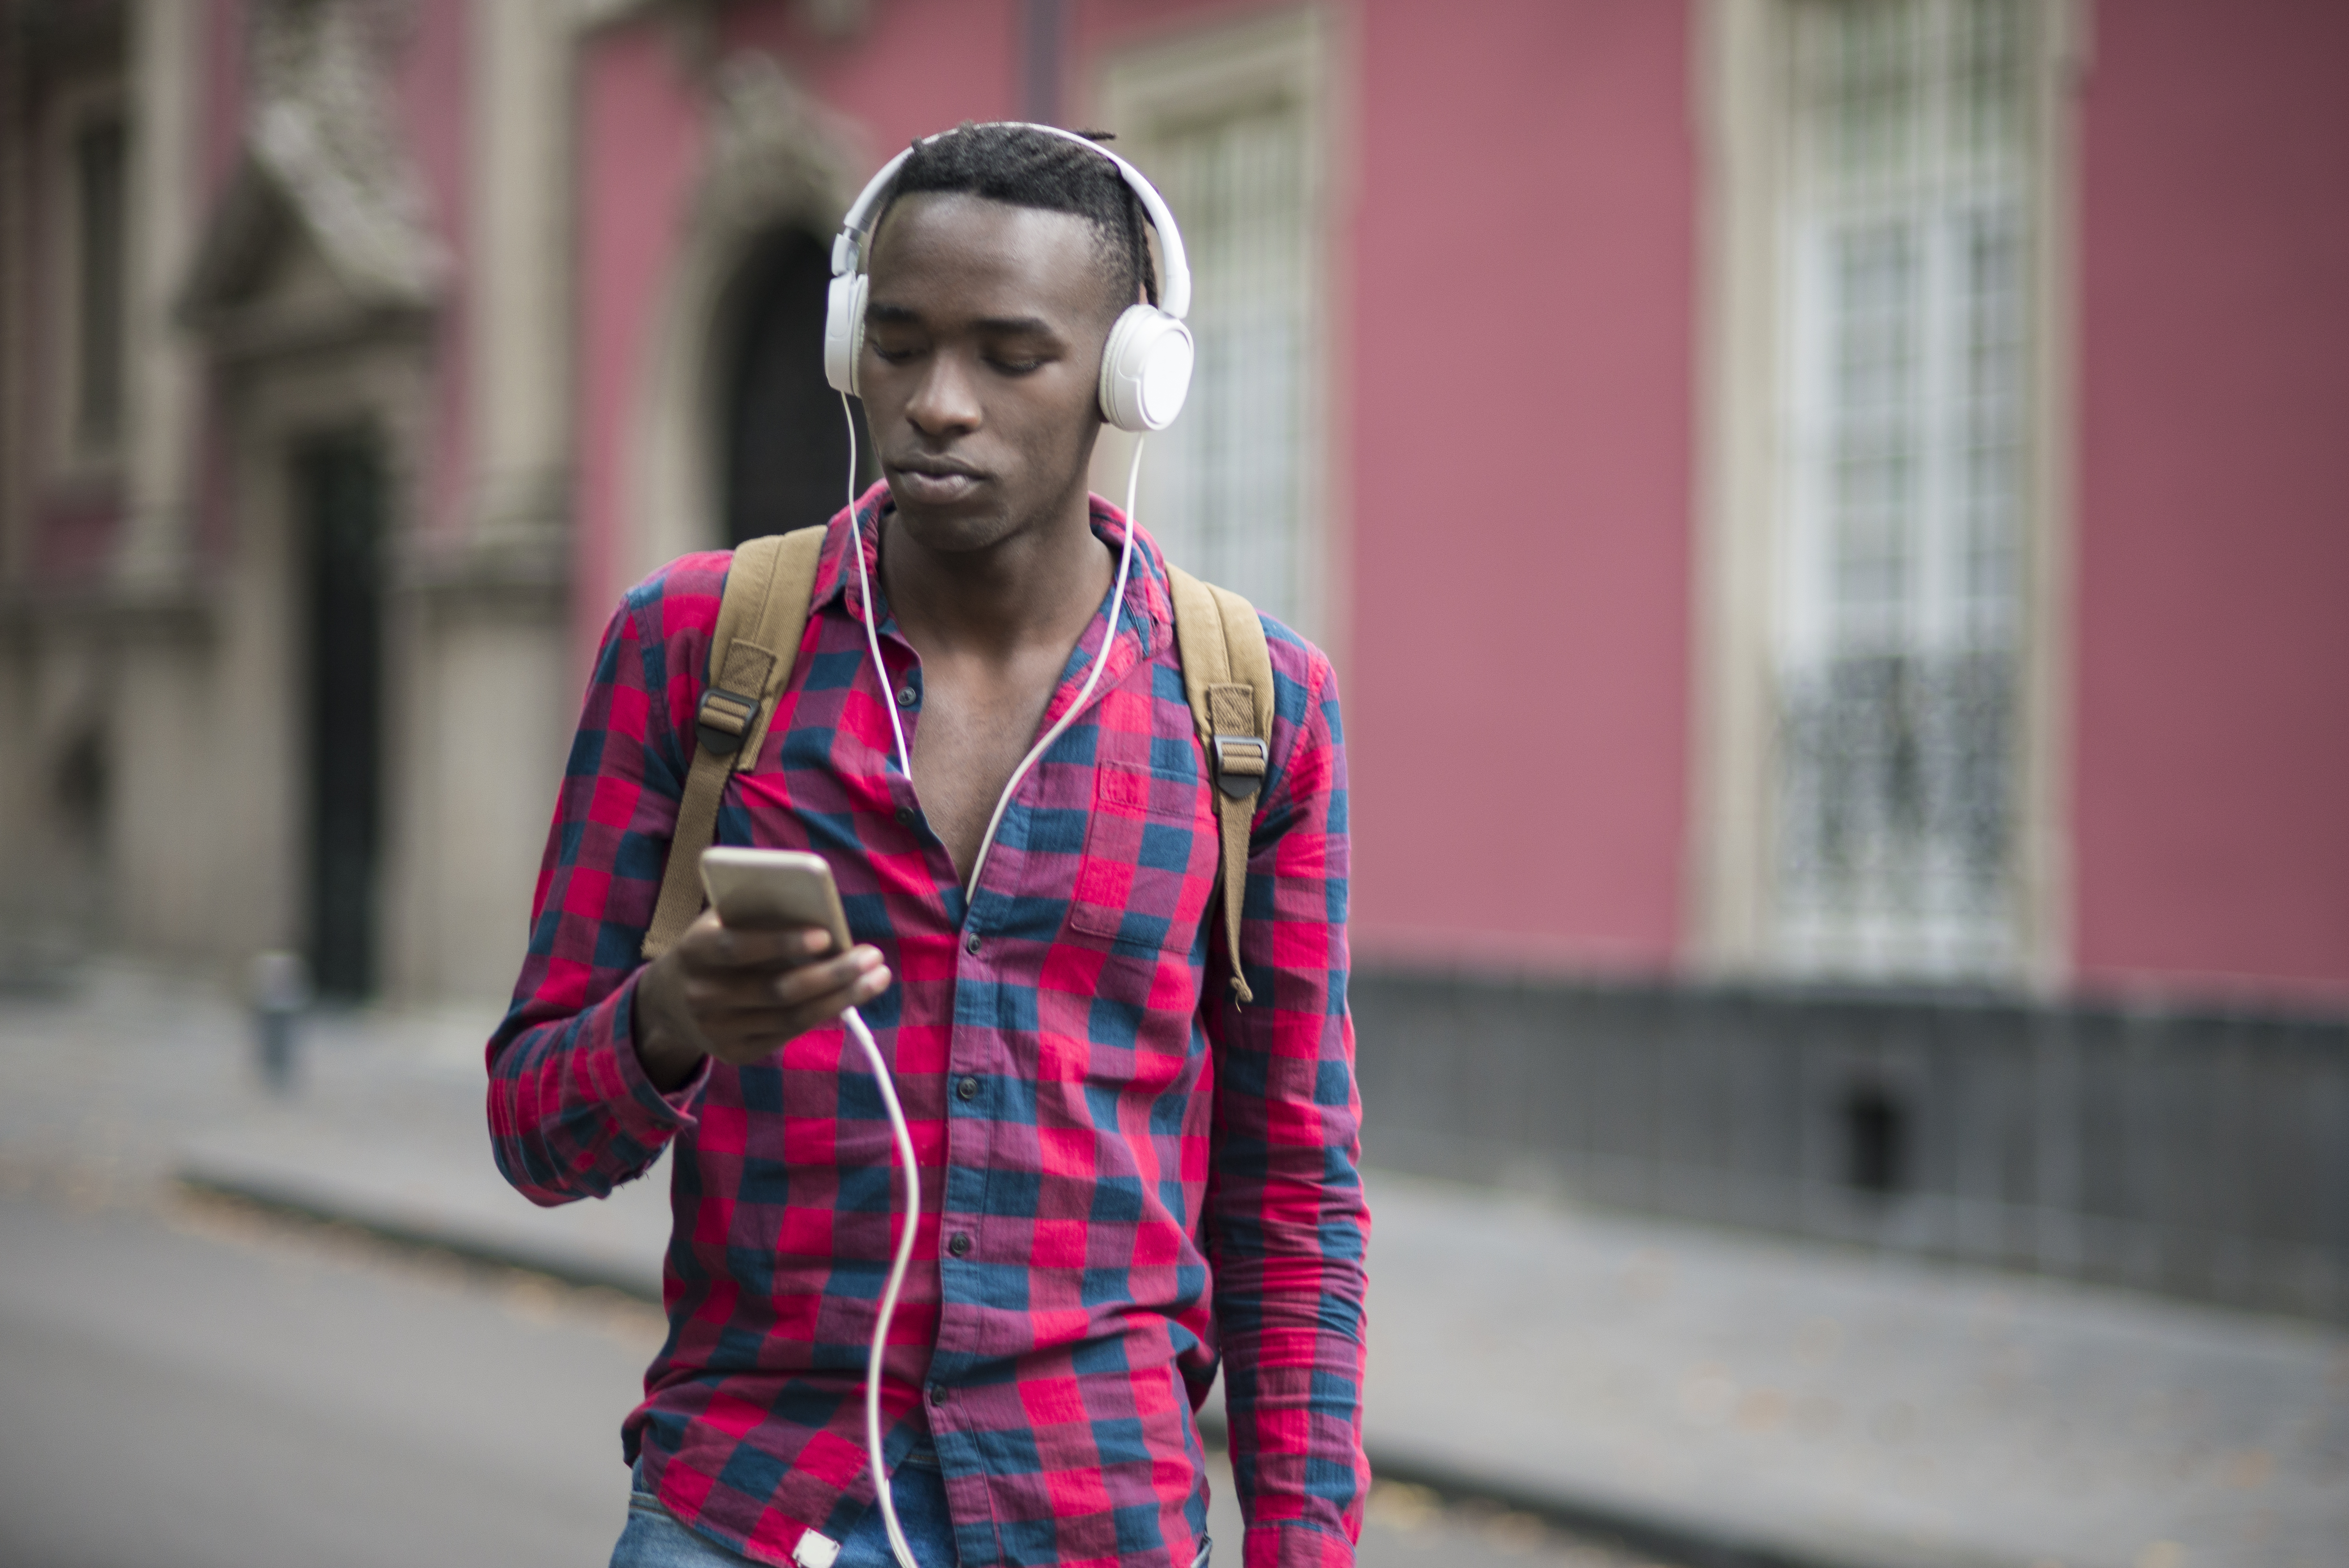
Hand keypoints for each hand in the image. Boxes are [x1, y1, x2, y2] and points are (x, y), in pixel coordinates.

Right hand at [632, 911, 891, 1090]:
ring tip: (876, 977)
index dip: (782, 942)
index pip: (738, 947)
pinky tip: (850, 998)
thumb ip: (757, 913)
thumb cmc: (714, 946)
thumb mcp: (721, 922)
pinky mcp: (734, 1052)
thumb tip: (819, 909)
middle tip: (872, 957)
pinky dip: (822, 1014)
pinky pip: (787, 1035)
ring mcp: (717, 1030)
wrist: (670, 1001)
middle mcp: (702, 995)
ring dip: (841, 998)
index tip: (826, 934)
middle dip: (832, 974)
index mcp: (694, 951)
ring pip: (790, 1017)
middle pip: (777, 989)